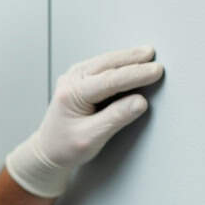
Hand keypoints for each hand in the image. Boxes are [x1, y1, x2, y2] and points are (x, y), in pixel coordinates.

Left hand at [4, 46, 163, 196]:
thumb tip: (140, 102)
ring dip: (127, 57)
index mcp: (72, 94)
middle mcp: (71, 80)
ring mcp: (74, 77)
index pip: (110, 80)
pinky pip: (102, 65)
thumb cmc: (65, 147)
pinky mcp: (80, 78)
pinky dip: (118, 62)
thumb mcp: (91, 138)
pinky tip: (131, 60)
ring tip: (147, 53)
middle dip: (133, 60)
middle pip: (107, 64)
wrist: (48, 150)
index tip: (156, 71)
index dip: (136, 74)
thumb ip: (116, 118)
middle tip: (155, 57)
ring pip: (105, 61)